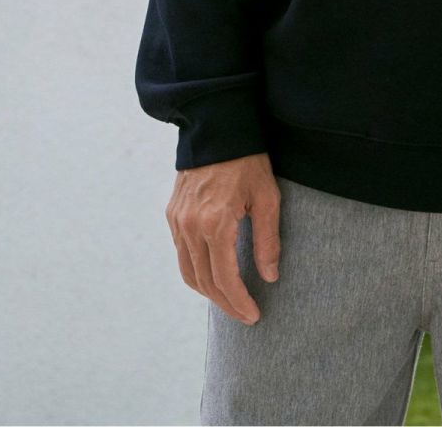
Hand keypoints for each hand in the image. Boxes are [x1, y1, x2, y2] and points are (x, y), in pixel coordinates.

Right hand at [165, 152, 281, 324]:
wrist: (216, 127)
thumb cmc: (248, 160)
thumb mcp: (267, 197)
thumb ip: (267, 240)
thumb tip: (269, 277)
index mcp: (215, 223)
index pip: (224, 278)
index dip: (239, 302)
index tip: (254, 315)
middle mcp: (190, 226)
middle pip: (204, 281)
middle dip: (225, 303)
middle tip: (245, 315)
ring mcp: (177, 220)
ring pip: (188, 271)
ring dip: (208, 291)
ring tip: (230, 300)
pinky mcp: (172, 214)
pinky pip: (181, 253)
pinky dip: (196, 270)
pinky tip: (213, 273)